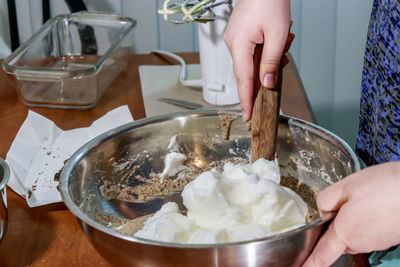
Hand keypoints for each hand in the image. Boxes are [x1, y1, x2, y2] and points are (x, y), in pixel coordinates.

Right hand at [224, 0, 291, 120]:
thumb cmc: (269, 0)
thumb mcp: (277, 35)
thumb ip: (272, 62)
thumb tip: (267, 84)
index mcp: (239, 45)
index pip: (242, 81)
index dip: (246, 100)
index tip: (247, 116)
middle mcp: (232, 43)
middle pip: (248, 71)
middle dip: (268, 70)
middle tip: (283, 57)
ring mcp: (234, 38)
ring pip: (252, 60)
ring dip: (270, 56)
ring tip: (284, 39)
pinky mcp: (239, 34)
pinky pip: (251, 51)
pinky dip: (266, 50)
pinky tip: (277, 39)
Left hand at [302, 162, 399, 266]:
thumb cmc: (385, 187)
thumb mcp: (345, 186)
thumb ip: (326, 201)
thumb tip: (323, 212)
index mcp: (345, 233)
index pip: (321, 256)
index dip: (309, 264)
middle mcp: (361, 243)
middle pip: (337, 241)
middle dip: (333, 226)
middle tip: (342, 202)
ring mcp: (376, 242)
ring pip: (353, 234)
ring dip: (351, 221)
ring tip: (361, 199)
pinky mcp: (388, 237)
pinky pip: (368, 231)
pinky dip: (365, 219)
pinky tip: (373, 202)